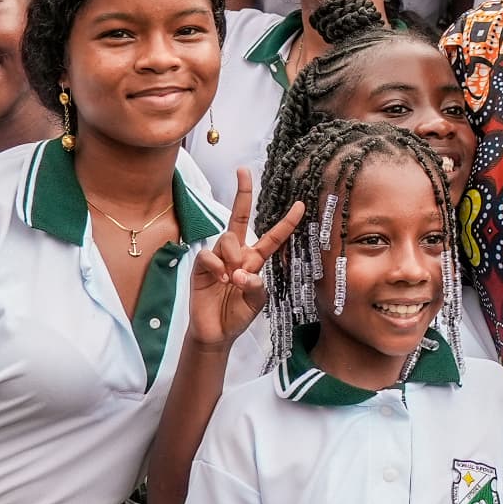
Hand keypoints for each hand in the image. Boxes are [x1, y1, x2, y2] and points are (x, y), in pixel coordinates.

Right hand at [187, 170, 306, 354]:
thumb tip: (241, 273)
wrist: (216, 332)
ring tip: (232, 279)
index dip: (287, 221)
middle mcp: (238, 254)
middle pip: (240, 217)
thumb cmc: (238, 314)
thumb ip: (256, 286)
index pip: (273, 237)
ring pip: (227, 238)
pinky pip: (209, 255)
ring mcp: (219, 258)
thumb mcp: (257, 303)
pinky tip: (220, 279)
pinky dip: (217, 266)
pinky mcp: (202, 266)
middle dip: (242, 193)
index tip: (300, 204)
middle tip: (243, 171)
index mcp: (255, 260)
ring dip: (232, 256)